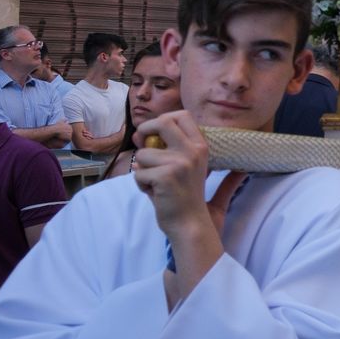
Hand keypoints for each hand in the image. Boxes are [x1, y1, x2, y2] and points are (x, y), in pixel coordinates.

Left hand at [133, 112, 216, 239]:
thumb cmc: (184, 195)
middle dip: (145, 131)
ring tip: (155, 183)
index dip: (162, 120)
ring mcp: (181, 163)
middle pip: (163, 122)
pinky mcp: (166, 177)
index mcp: (200, 146)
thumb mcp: (187, 166)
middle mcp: (193, 150)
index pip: (182, 116)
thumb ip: (169, 149)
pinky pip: (138, 173)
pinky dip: (141, 185)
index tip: (153, 134)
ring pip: (143, 154)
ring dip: (142, 170)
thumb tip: (139, 136)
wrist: (191, 223)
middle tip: (141, 146)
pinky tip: (155, 193)